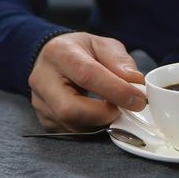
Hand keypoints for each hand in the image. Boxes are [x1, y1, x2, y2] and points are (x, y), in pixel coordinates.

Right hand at [29, 32, 146, 131]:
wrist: (53, 57)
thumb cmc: (81, 50)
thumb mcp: (103, 45)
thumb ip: (119, 62)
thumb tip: (135, 82)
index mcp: (60, 53)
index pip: (87, 75)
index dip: (115, 90)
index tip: (138, 99)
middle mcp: (43, 79)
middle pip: (70, 108)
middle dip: (104, 114)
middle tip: (125, 108)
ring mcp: (39, 102)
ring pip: (70, 125)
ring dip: (100, 123)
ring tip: (114, 109)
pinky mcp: (44, 119)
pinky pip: (70, 132)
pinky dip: (91, 128)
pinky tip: (100, 115)